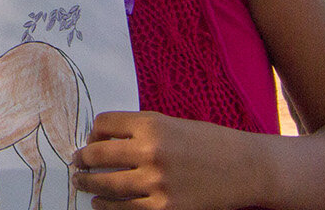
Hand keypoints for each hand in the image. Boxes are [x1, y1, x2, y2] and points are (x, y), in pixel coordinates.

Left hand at [73, 111, 240, 209]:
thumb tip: (101, 140)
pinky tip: (100, 204)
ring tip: (81, 182)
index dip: (94, 132)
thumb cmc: (209, 143)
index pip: (103, 124)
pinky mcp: (165, 209)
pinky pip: (126, 209)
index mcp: (152, 124)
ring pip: (107, 185)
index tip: (92, 139)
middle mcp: (151, 152)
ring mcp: (157, 183)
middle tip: (77, 163)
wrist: (247, 168)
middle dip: (83, 159)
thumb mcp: (172, 124)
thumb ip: (138, 130)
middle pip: (99, 154)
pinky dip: (108, 207)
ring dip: (89, 184)